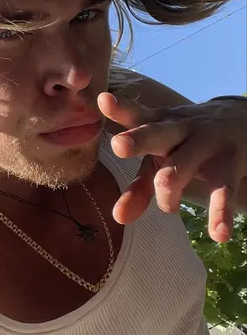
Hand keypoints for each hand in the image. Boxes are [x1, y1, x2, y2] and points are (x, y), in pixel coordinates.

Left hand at [98, 92, 246, 241]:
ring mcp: (204, 145)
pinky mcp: (228, 164)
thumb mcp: (161, 158)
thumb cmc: (185, 143)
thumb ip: (138, 188)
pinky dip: (221, 212)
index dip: (119, 108)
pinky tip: (219, 234)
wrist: (240, 119)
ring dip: (172, 181)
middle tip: (119, 145)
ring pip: (184, 163)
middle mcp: (178, 130)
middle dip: (137, 139)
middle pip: (156, 134)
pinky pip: (223, 189)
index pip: (135, 115)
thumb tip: (118, 218)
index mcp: (157, 124)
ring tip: (167, 207)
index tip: (103, 100)